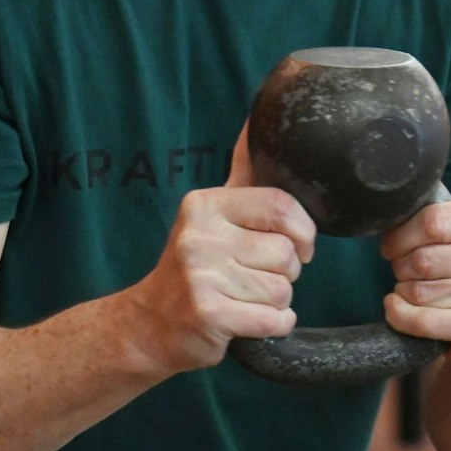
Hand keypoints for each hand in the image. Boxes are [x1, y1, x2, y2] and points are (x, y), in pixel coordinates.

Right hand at [125, 127, 317, 374]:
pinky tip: (246, 321)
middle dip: (285, 274)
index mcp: (205, 204)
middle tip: (253, 279)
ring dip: (274, 302)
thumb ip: (241, 175)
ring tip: (242, 299)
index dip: (303, 231)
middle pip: (286, 253)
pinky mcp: (208, 313)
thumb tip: (255, 123)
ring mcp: (200, 274)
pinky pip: (274, 320)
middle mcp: (199, 235)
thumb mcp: (213, 216)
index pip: (281, 205)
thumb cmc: (195, 268)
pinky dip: (273, 326)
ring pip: (282, 290)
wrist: (147, 326)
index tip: (299, 246)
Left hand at [379, 201, 450, 375]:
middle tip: (402, 271)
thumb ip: (439, 223)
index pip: (434, 221)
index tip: (392, 246)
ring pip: (422, 292)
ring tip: (409, 290)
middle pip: (425, 259)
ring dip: (404, 292)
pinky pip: (425, 320)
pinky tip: (396, 309)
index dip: (402, 235)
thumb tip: (391, 227)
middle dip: (401, 266)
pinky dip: (400, 315)